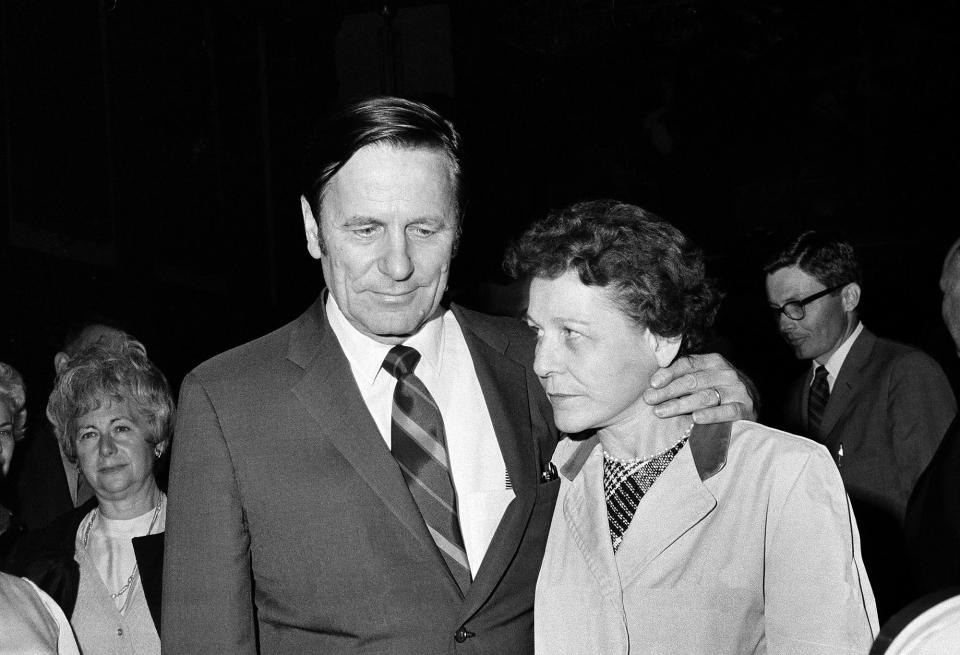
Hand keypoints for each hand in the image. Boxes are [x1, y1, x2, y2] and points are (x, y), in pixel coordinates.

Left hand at [642, 353, 757, 423]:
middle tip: (650, 400)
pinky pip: (726, 411)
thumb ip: (683, 377)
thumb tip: (652, 385)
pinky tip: (695, 418)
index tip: (652, 384)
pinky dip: (711, 415)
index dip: (668, 373)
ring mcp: (736, 391)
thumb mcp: (703, 378)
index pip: (687, 364)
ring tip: (662, 411)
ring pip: (705, 397)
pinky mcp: (745, 409)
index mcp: (713, 361)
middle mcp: (726, 373)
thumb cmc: (718, 390)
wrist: (751, 403)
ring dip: (680, 404)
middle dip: (668, 391)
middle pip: (693, 381)